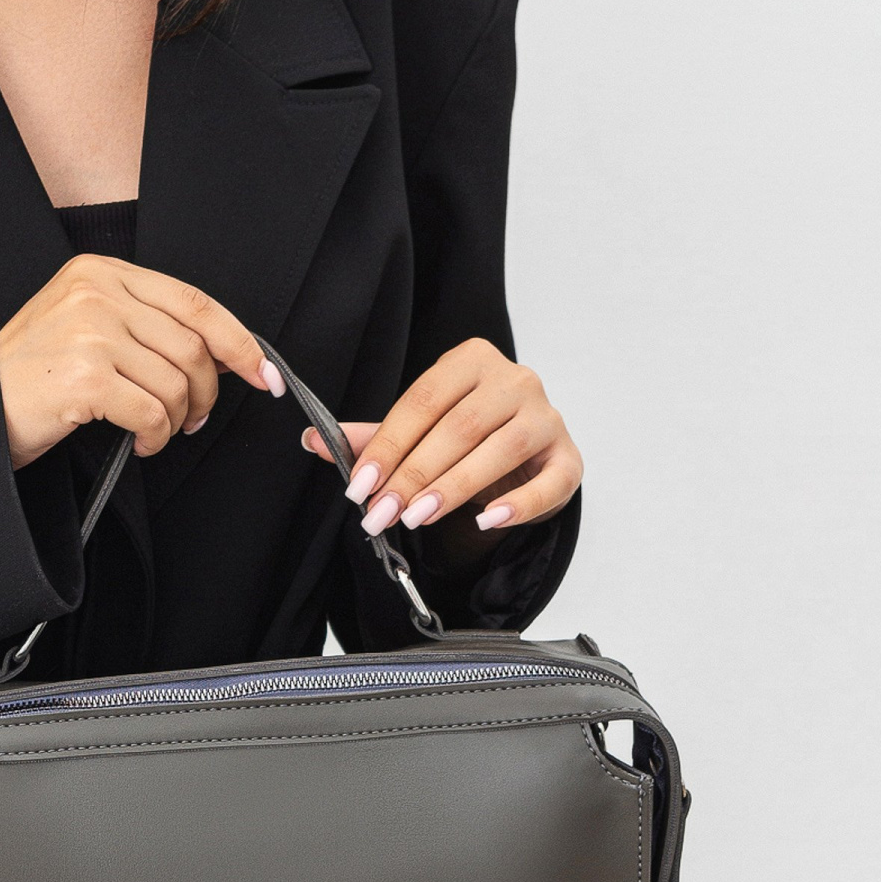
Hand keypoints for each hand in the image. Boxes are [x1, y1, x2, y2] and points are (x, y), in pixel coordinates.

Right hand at [0, 254, 278, 466]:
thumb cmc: (34, 375)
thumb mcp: (86, 324)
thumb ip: (144, 323)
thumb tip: (222, 351)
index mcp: (102, 273)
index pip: (193, 301)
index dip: (238, 340)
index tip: (261, 371)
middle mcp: (97, 293)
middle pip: (192, 346)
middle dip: (207, 392)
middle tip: (196, 418)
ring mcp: (91, 333)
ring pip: (177, 382)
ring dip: (178, 419)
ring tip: (157, 432)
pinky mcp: (87, 377)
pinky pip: (154, 413)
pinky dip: (157, 437)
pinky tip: (139, 443)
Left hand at [302, 338, 581, 545]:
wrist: (526, 452)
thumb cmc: (468, 437)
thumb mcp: (420, 431)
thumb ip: (375, 436)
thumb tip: (311, 440)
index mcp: (472, 361)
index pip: (423, 401)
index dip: (387, 446)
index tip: (358, 487)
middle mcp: (516, 380)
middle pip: (459, 427)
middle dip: (413, 475)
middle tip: (380, 514)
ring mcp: (548, 417)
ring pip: (500, 450)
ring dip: (454, 488)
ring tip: (416, 518)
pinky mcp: (569, 457)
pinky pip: (549, 482)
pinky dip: (517, 504)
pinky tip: (485, 521)